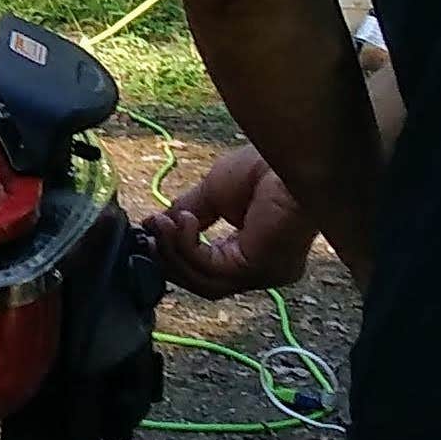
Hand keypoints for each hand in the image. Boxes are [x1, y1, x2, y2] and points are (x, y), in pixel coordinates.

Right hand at [149, 146, 318, 297]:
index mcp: (252, 253)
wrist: (290, 156)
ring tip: (161, 224)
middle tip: (149, 232)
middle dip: (170, 259)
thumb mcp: (213, 193)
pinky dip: (188, 248)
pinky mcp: (259, 269)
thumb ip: (187, 214)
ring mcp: (262, 274)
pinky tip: (183, 222)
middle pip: (203, 283)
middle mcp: (260, 270)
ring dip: (175, 253)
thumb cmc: (264, 169)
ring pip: (204, 282)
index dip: (176, 256)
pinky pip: (211, 271)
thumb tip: (155, 226)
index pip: (207, 270)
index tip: (150, 233)